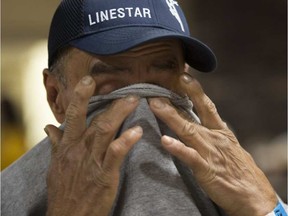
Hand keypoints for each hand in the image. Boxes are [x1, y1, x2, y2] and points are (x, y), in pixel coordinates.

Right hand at [45, 76, 142, 215]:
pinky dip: (126, 141)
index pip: (73, 116)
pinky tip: (137, 131)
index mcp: (67, 146)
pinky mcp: (103, 175)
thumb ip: (56, 144)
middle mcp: (78, 150)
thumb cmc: (63, 191)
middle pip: (94, 120)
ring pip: (105, 131)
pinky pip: (115, 154)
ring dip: (121, 114)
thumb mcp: (55, 166)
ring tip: (134, 101)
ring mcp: (91, 162)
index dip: (80, 97)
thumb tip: (48, 127)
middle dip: (109, 103)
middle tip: (125, 89)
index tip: (88, 81)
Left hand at [149, 73, 276, 215]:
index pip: (206, 106)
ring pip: (188, 130)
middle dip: (177, 98)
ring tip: (155, 105)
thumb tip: (200, 124)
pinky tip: (165, 141)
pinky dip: (178, 148)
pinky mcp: (206, 169)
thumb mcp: (229, 146)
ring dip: (170, 117)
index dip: (195, 90)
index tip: (183, 76)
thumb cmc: (240, 171)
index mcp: (220, 131)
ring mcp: (210, 152)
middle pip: (194, 113)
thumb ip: (214, 134)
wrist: (254, 196)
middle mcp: (214, 137)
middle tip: (160, 87)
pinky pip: (190, 156)